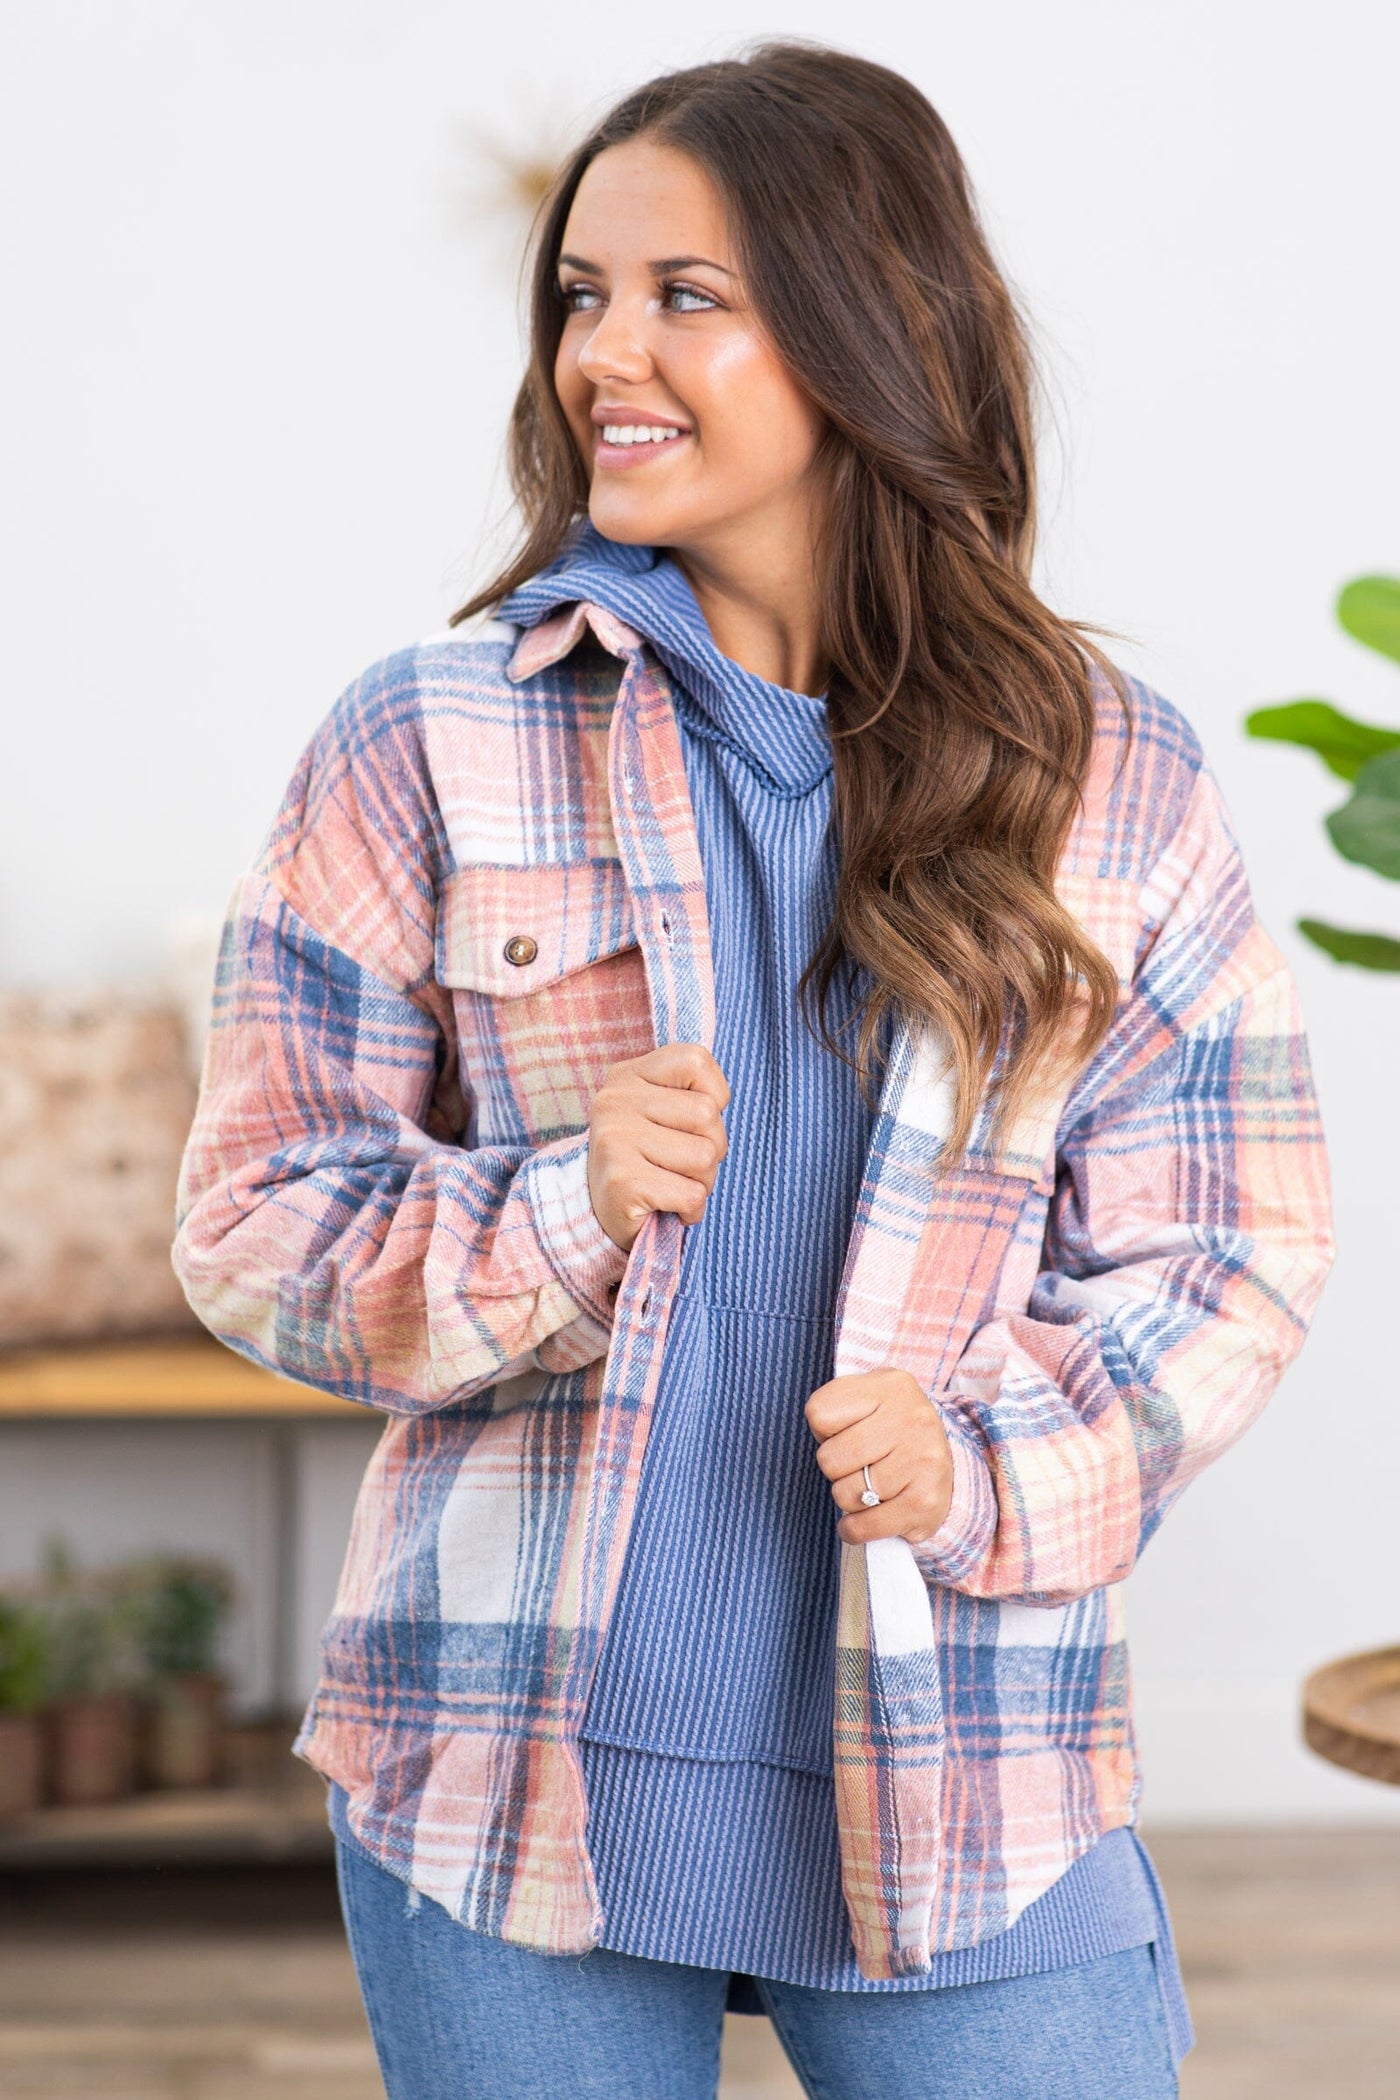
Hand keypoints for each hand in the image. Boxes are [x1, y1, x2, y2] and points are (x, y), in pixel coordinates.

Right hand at [587, 1043, 729, 1252]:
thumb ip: (688, 1093)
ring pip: (705, 1156)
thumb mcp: (660, 1111)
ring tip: (673, 1185)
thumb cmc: (645, 1159)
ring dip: (702, 1182)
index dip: (714, 1096)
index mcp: (627, 1076)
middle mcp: (615, 1101)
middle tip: (681, 1165)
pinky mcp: (622, 1182)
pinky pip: (692, 1194)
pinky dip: (692, 1209)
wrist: (600, 1214)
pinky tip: (668, 1207)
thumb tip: (719, 1101)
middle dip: (712, 1148)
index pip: (695, 1061)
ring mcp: (616, 1139)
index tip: (692, 1122)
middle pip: (707, 1115)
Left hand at [805, 1368, 953, 1547]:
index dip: (823, 1431)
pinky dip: (854, 1529)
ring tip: (870, 1486)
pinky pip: (863, 1526)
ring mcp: (921, 1461)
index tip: (843, 1433)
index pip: (819, 1414)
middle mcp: (912, 1419)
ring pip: (845, 1494)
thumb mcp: (870, 1397)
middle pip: (829, 1459)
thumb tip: (820, 1434)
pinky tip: (864, 1518)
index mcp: (891, 1386)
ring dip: (849, 1498)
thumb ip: (838, 1403)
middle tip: (858, 1465)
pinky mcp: (924, 1503)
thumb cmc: (892, 1429)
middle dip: (836, 1468)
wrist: (946, 1463)